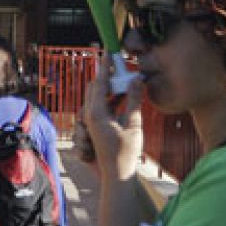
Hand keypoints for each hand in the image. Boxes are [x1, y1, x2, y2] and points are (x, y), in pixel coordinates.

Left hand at [82, 53, 143, 181]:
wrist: (117, 174)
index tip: (108, 51)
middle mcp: (89, 115)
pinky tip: (123, 95)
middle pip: (95, 87)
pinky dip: (110, 97)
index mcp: (96, 114)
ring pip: (97, 96)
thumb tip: (136, 79)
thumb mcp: (133, 124)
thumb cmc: (126, 152)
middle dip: (107, 74)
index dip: (105, 66)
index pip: (100, 83)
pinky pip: (100, 105)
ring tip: (124, 78)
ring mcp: (91, 121)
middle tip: (119, 64)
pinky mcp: (95, 125)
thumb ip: (133, 100)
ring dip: (110, 86)